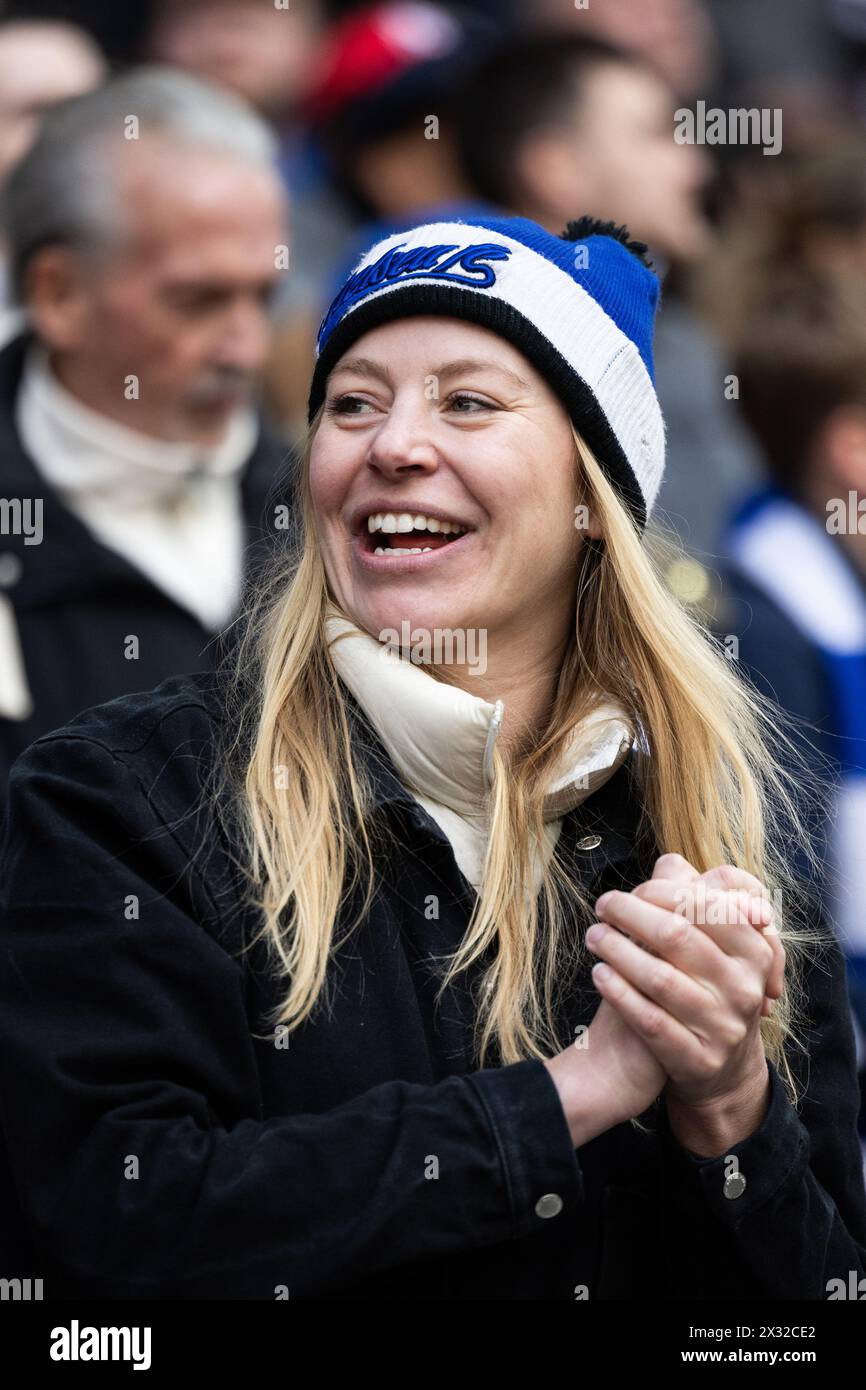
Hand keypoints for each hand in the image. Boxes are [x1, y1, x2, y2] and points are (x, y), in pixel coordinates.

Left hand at [585, 853, 783, 1113]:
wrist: (717, 1067)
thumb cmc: (704, 987)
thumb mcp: (709, 946)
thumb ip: (691, 901)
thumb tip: (668, 862)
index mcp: (754, 951)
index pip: (708, 905)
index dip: (662, 891)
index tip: (631, 890)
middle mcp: (745, 988)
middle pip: (677, 936)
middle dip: (631, 913)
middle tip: (603, 905)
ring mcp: (724, 1027)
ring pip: (660, 979)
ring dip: (617, 950)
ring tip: (593, 936)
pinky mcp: (698, 1060)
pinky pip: (649, 1021)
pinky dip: (618, 992)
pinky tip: (599, 973)